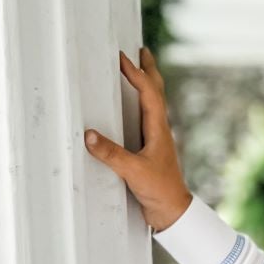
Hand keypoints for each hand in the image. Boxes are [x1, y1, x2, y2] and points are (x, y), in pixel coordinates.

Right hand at [83, 46, 192, 233]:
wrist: (174, 213)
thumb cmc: (160, 191)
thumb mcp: (133, 171)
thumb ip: (112, 154)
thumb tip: (89, 135)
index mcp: (159, 129)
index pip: (148, 92)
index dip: (135, 73)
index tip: (121, 58)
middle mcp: (159, 130)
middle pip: (156, 91)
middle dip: (149, 70)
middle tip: (142, 51)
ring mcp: (156, 139)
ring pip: (153, 104)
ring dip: (146, 84)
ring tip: (139, 70)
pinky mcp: (151, 150)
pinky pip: (146, 119)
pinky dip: (140, 105)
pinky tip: (134, 109)